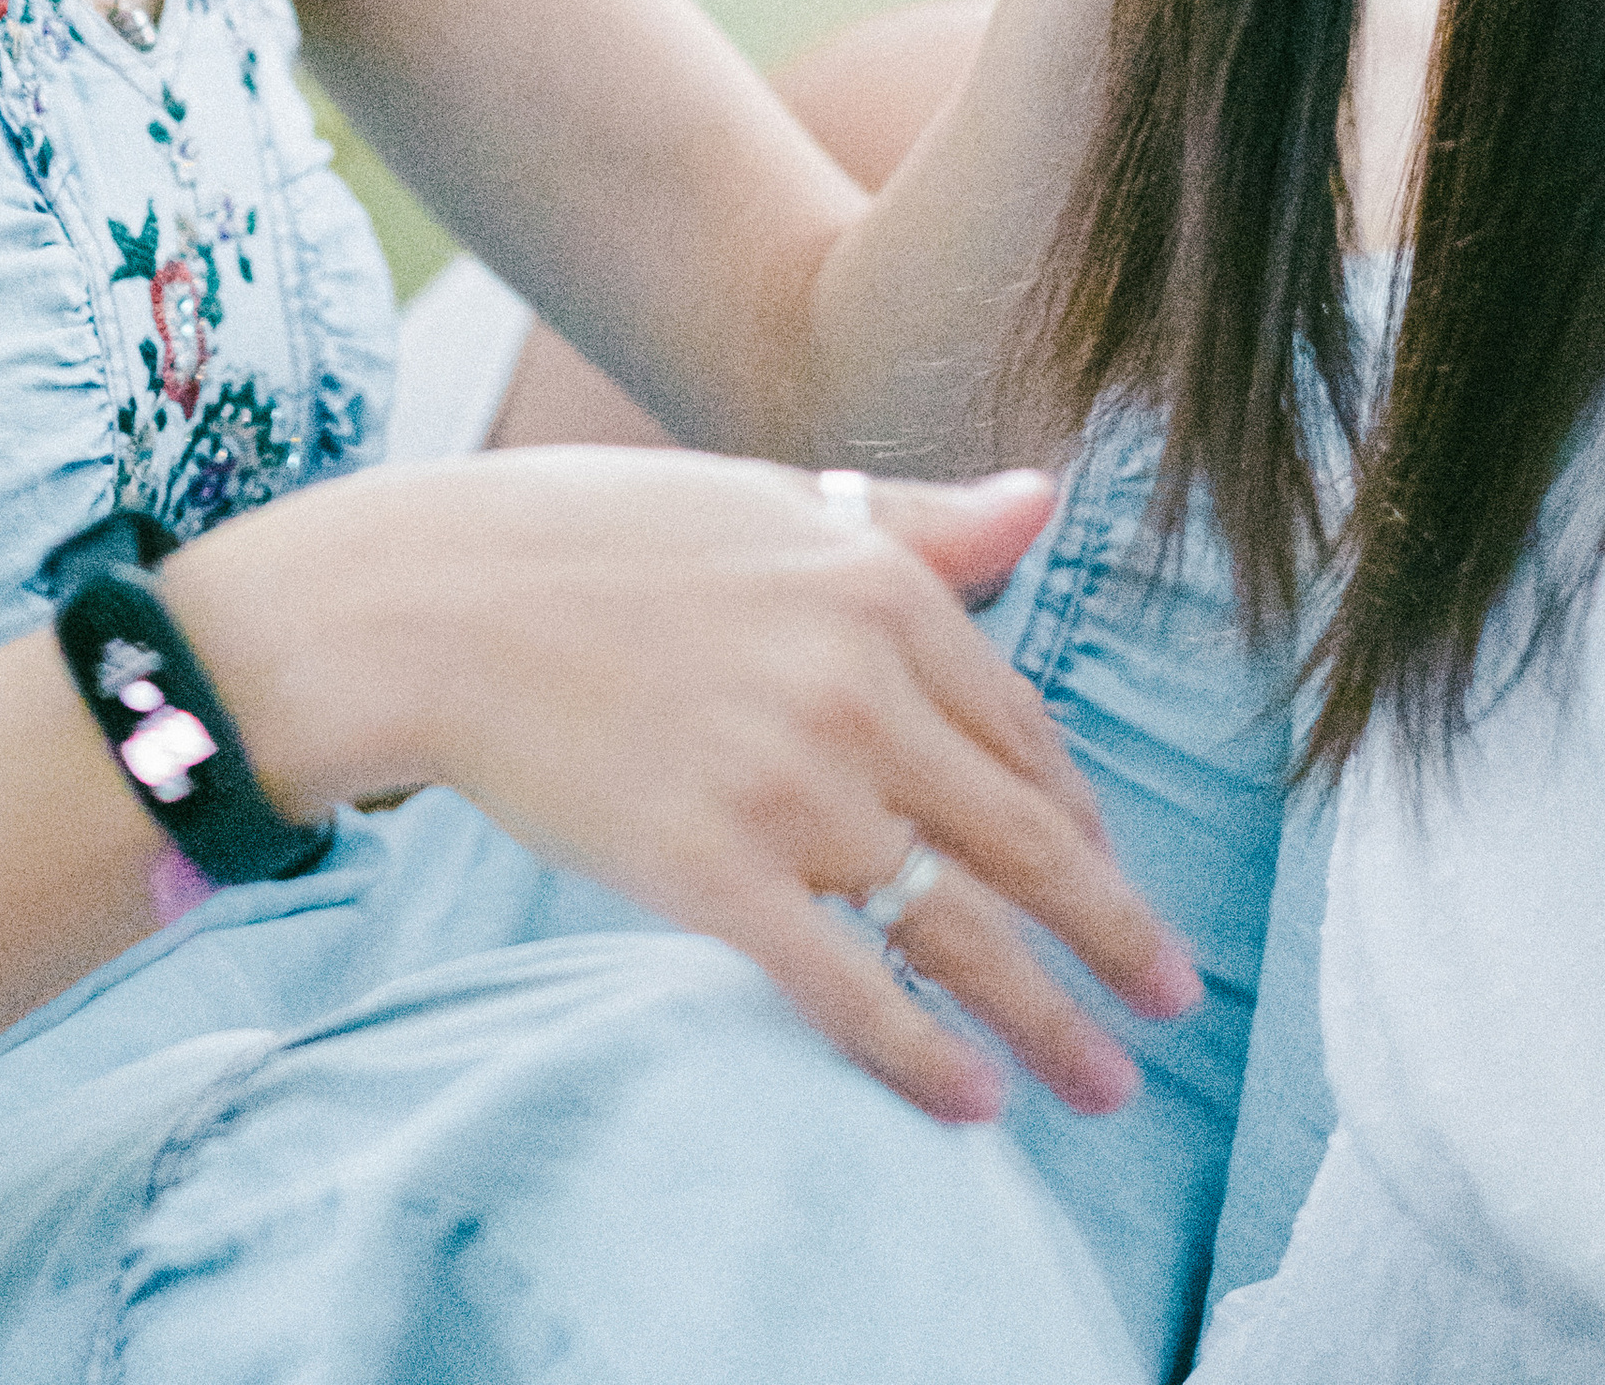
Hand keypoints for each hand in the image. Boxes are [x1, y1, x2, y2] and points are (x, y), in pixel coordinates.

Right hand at [202, 448, 1200, 1130]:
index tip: (1103, 872)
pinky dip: (918, 1056)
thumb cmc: (592, 538)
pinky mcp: (711, 872)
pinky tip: (974, 1103)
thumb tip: (1046, 501)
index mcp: (880, 590)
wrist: (431, 601)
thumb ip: (917, 518)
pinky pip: (844, 985)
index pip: (1022, 732)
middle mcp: (857, 690)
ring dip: (1051, 1021)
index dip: (1076, 816)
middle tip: (1173, 999)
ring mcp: (789, 788)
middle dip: (1116, 934)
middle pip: (1025, 840)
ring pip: (959, 929)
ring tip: (1106, 1084)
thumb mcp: (772, 500)